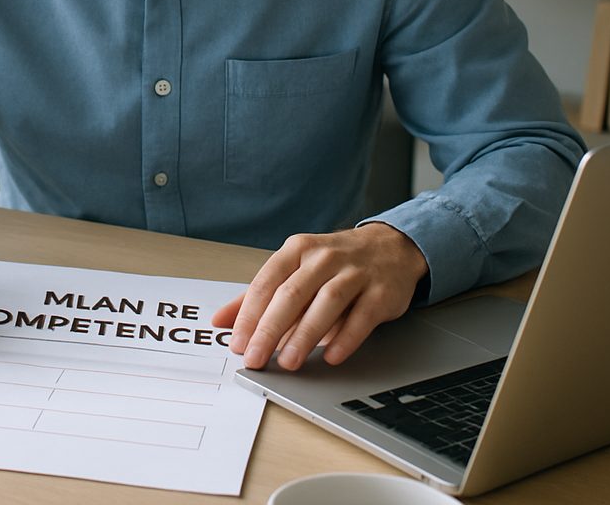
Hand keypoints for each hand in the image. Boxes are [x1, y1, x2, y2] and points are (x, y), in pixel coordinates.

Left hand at [212, 223, 427, 370]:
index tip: (238, 342)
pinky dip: (345, 338)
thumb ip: (257, 294)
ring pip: (326, 303)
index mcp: (297, 249)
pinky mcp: (380, 292)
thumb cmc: (332, 263)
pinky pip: (361, 317)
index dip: (249, 314)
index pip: (267, 282)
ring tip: (288, 362)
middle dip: (270, 329)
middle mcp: (324, 257)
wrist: (389, 247)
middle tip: (255, 358)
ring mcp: (355, 272)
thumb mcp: (293, 268)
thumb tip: (220, 319)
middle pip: (292, 294)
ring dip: (305, 335)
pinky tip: (331, 357)